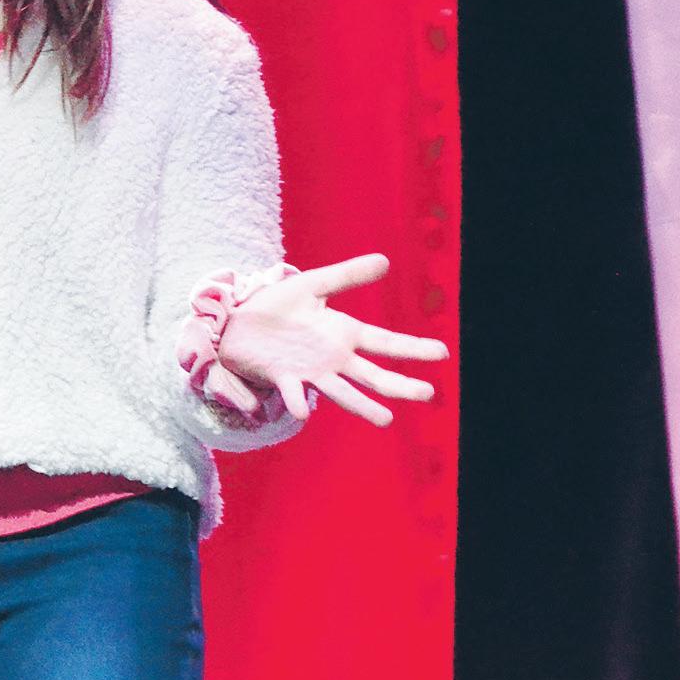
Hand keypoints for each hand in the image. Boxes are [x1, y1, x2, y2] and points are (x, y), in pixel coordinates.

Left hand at [215, 253, 448, 425]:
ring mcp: (309, 371)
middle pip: (373, 375)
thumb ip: (347, 275)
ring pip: (343, 393)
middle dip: (400, 385)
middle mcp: (332, 358)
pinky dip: (297, 401)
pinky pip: (292, 392)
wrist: (237, 322)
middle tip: (427, 393)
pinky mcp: (282, 378)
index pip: (385, 342)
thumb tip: (385, 260)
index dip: (413, 348)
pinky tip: (303, 411)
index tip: (443, 352)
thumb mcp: (313, 284)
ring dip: (362, 406)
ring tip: (386, 419)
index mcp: (343, 333)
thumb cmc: (277, 305)